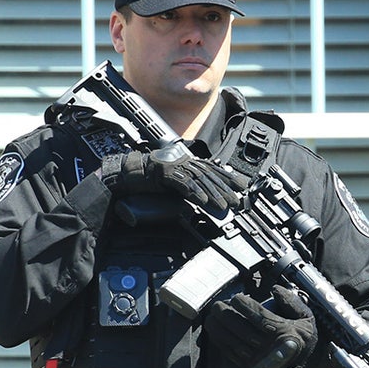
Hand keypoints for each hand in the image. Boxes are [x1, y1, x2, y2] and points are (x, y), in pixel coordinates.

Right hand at [100, 147, 244, 213]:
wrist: (127, 173)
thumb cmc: (149, 179)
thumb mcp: (173, 183)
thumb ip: (188, 186)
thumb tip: (203, 197)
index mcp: (186, 162)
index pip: (212, 169)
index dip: (227, 177)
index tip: (241, 186)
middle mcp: (183, 162)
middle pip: (209, 175)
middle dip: (224, 189)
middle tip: (236, 201)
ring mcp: (174, 166)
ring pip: (199, 180)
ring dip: (213, 194)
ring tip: (224, 206)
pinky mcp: (164, 173)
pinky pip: (183, 184)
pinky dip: (195, 193)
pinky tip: (204, 202)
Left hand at [204, 285, 324, 367]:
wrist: (305, 364)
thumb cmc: (302, 336)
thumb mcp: (306, 317)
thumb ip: (291, 301)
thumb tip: (275, 289)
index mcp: (286, 334)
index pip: (261, 319)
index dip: (246, 307)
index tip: (236, 297)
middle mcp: (271, 349)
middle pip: (243, 330)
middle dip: (227, 316)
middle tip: (218, 305)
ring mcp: (259, 360)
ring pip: (234, 342)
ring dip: (219, 328)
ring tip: (212, 316)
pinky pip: (231, 353)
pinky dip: (220, 341)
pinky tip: (214, 330)